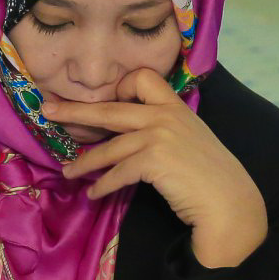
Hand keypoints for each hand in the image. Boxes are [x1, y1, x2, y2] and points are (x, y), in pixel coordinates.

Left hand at [48, 69, 267, 267]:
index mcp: (175, 106)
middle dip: (75, 111)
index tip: (106, 100)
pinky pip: (117, 172)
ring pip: (109, 146)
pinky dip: (103, 185)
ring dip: (84, 163)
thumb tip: (133, 135)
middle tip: (49, 111)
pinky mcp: (154, 160)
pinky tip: (94, 193)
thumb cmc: (210, 176)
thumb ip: (166, 129)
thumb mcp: (190, 139)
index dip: (120, 87)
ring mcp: (159, 135)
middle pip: (110, 108)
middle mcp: (165, 114)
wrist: (229, 202)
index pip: (142, 77)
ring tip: (67, 173)